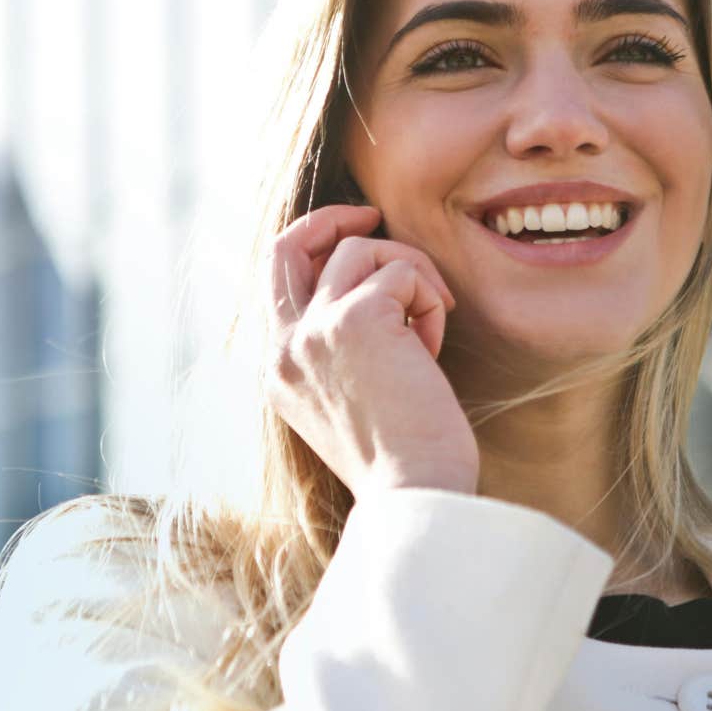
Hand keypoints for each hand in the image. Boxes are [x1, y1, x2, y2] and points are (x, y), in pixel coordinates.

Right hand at [261, 204, 478, 499]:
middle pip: (287, 244)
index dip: (316, 248)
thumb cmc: (402, 460)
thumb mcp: (351, 402)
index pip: (277, 281)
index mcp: (278, 371)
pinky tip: (434, 348)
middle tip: (374, 215)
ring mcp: (314, 331)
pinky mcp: (356, 319)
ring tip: (430, 326)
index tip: (357, 239)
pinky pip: (403, 272)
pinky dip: (429, 299)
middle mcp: (284, 348)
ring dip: (410, 275)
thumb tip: (374, 293)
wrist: (415, 495)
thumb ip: (340, 351)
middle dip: (332, 218)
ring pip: (362, 251)